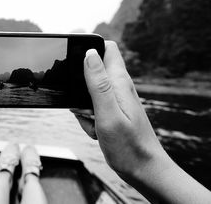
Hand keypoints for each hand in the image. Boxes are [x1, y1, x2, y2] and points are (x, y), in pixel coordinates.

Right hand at [71, 41, 165, 178]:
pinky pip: (90, 108)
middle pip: (90, 71)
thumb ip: (98, 83)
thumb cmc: (128, 146)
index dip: (89, 48)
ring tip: (93, 121)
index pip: (106, 48)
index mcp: (119, 82)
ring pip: (87, 92)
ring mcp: (115, 100)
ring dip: (82, 106)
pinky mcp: (111, 111)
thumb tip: (89, 54)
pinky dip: (87, 118)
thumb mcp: (108, 113)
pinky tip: (96, 130)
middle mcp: (118, 87)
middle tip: (85, 107)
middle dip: (79, 86)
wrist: (142, 170)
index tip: (74, 62)